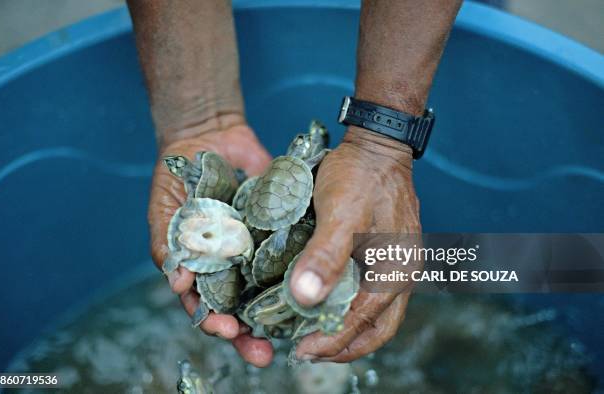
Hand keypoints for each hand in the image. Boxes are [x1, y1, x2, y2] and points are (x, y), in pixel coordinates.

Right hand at [148, 119, 273, 366]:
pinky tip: (309, 282)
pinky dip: (297, 268)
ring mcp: (257, 249)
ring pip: (268, 290)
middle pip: (240, 310)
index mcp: (202, 269)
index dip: (214, 323)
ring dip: (276, 314)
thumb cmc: (178, 177)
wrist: (209, 136)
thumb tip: (177, 285)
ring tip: (289, 331)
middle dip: (248, 335)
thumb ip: (168, 245)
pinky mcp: (279, 230)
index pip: (206, 307)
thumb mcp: (166, 210)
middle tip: (262, 352)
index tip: (227, 330)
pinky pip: (290, 252)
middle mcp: (231, 265)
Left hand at [289, 126, 420, 361]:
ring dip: (348, 329)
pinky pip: (373, 293)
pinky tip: (330, 303)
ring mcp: (399, 263)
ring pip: (377, 314)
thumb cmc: (359, 175)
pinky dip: (352, 308)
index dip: (332, 342)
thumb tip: (306, 299)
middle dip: (344, 346)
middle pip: (378, 328)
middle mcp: (403, 273)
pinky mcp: (389, 252)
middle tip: (308, 352)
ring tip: (316, 334)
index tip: (300, 352)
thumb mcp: (339, 213)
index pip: (364, 323)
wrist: (378, 143)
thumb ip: (325, 256)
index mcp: (396, 270)